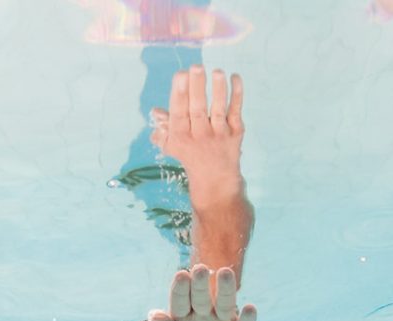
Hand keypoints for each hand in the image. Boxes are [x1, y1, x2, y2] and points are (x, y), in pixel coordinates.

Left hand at [149, 265, 255, 320]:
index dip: (180, 289)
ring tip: (225, 273)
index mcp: (184, 315)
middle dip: (200, 284)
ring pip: (225, 303)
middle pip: (201, 297)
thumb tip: (155, 316)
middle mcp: (205, 313)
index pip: (180, 300)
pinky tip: (249, 308)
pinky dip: (248, 317)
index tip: (181, 276)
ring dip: (226, 289)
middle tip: (200, 269)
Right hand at [150, 66, 244, 201]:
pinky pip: (236, 111)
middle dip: (197, 88)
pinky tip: (235, 77)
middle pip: (198, 109)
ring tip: (217, 72)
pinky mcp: (235, 134)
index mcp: (181, 137)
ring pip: (218, 109)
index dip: (179, 94)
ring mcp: (218, 135)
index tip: (180, 74)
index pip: (179, 113)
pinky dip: (237, 94)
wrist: (215, 181)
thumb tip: (156, 112)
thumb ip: (164, 128)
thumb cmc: (190, 157)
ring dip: (218, 89)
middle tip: (197, 67)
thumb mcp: (173, 146)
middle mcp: (199, 136)